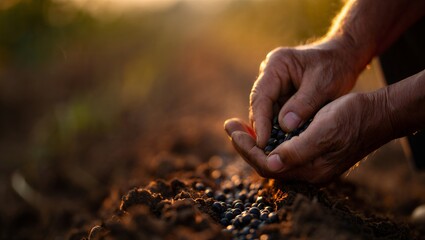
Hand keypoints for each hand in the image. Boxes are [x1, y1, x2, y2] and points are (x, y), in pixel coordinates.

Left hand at [225, 92, 392, 183]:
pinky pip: (281, 150)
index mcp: (310, 170)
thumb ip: (299, 150)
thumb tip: (271, 163)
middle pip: (266, 163)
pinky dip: (266, 139)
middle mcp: (307, 170)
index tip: (233, 130)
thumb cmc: (352, 118)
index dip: (247, 149)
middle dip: (245, 145)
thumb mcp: (325, 131)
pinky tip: (258, 127)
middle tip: (229, 125)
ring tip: (237, 126)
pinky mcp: (310, 152)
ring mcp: (309, 162)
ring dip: (253, 142)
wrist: (375, 114)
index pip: (267, 166)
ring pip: (272, 156)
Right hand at [250, 40, 361, 148]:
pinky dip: (278, 130)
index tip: (261, 143)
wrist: (345, 58)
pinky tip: (281, 147)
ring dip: (269, 132)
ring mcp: (274, 86)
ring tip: (270, 154)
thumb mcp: (323, 84)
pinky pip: (275, 116)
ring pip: (266, 114)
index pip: (261, 96)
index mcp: (276, 65)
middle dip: (261, 129)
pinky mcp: (280, 96)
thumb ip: (304, 104)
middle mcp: (269, 75)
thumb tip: (285, 126)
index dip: (260, 121)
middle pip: (259, 106)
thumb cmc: (336, 66)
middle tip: (264, 153)